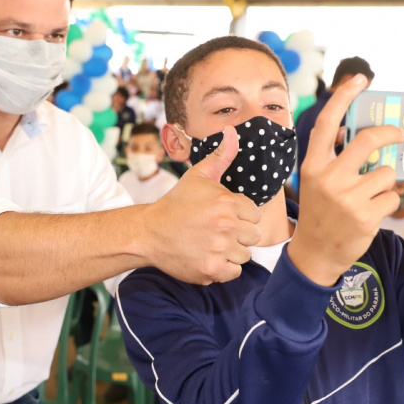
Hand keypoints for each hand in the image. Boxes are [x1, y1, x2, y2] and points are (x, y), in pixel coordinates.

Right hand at [147, 126, 261, 284]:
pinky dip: (224, 268)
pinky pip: (234, 272)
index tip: (222, 216)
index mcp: (227, 203)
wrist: (149, 233)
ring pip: (245, 255)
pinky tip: (208, 257)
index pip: (254, 215)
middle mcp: (226, 227)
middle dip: (238, 234)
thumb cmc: (176, 203)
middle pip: (253, 236)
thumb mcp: (198, 176)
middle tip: (216, 231)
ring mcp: (219, 250)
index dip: (240, 215)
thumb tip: (233, 132)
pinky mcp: (212, 270)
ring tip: (211, 244)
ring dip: (232, 252)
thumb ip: (221, 156)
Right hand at [288, 75, 403, 285]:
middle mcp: (328, 179)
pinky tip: (372, 212)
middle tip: (400, 136)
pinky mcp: (365, 216)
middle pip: (368, 140)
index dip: (344, 97)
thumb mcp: (318, 181)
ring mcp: (347, 198)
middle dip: (390, 134)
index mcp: (313, 165)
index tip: (360, 79)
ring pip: (386, 172)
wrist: (315, 253)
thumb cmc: (321, 212)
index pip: (328, 123)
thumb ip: (334, 157)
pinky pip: (392, 197)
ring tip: (371, 195)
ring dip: (386, 181)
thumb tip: (364, 131)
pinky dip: (388, 203)